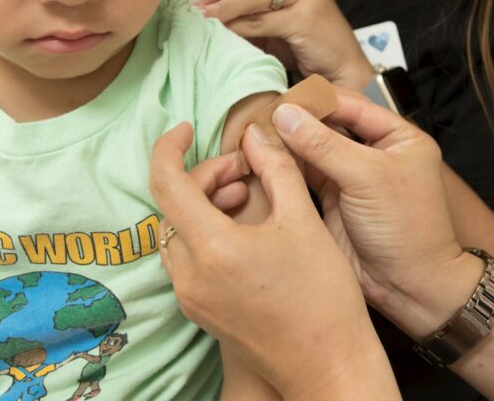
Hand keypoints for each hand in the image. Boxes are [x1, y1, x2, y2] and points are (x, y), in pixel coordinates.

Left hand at [150, 122, 389, 398]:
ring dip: (204, 204)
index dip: (169, 147)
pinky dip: (205, 232)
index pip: (165, 183)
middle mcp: (190, 275)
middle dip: (205, 176)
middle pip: (173, 205)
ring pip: (177, 231)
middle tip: (245, 169)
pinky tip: (242, 228)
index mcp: (212, 248)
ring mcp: (191, 297)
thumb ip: (275, 168)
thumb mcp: (303, 219)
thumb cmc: (323, 296)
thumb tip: (254, 135)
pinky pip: (187, 257)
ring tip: (247, 195)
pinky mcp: (199, 311)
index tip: (186, 128)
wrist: (328, 365)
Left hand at [195, 0, 373, 88]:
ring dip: (223, 10)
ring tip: (206, 24)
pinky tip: (226, 38)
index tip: (202, 1)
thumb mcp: (276, 19)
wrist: (343, 70)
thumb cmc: (307, 46)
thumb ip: (251, 7)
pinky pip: (259, 21)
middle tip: (199, 12)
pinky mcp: (305, 17)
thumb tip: (207, 7)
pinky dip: (237, 28)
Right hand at [270, 89, 464, 316]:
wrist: (410, 287)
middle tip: (262, 117)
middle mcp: (375, 152)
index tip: (282, 100)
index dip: (316, 102)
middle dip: (298, 122)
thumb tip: (285, 114)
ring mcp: (352, 177)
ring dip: (287, 144)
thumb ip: (324, 144)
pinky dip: (285, 167)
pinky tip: (262, 159)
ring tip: (256, 135)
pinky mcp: (333, 200)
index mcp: (398, 137)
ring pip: (313, 150)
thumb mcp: (367, 177)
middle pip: (329, 125)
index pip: (351, 105)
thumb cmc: (407, 230)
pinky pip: (305, 175)